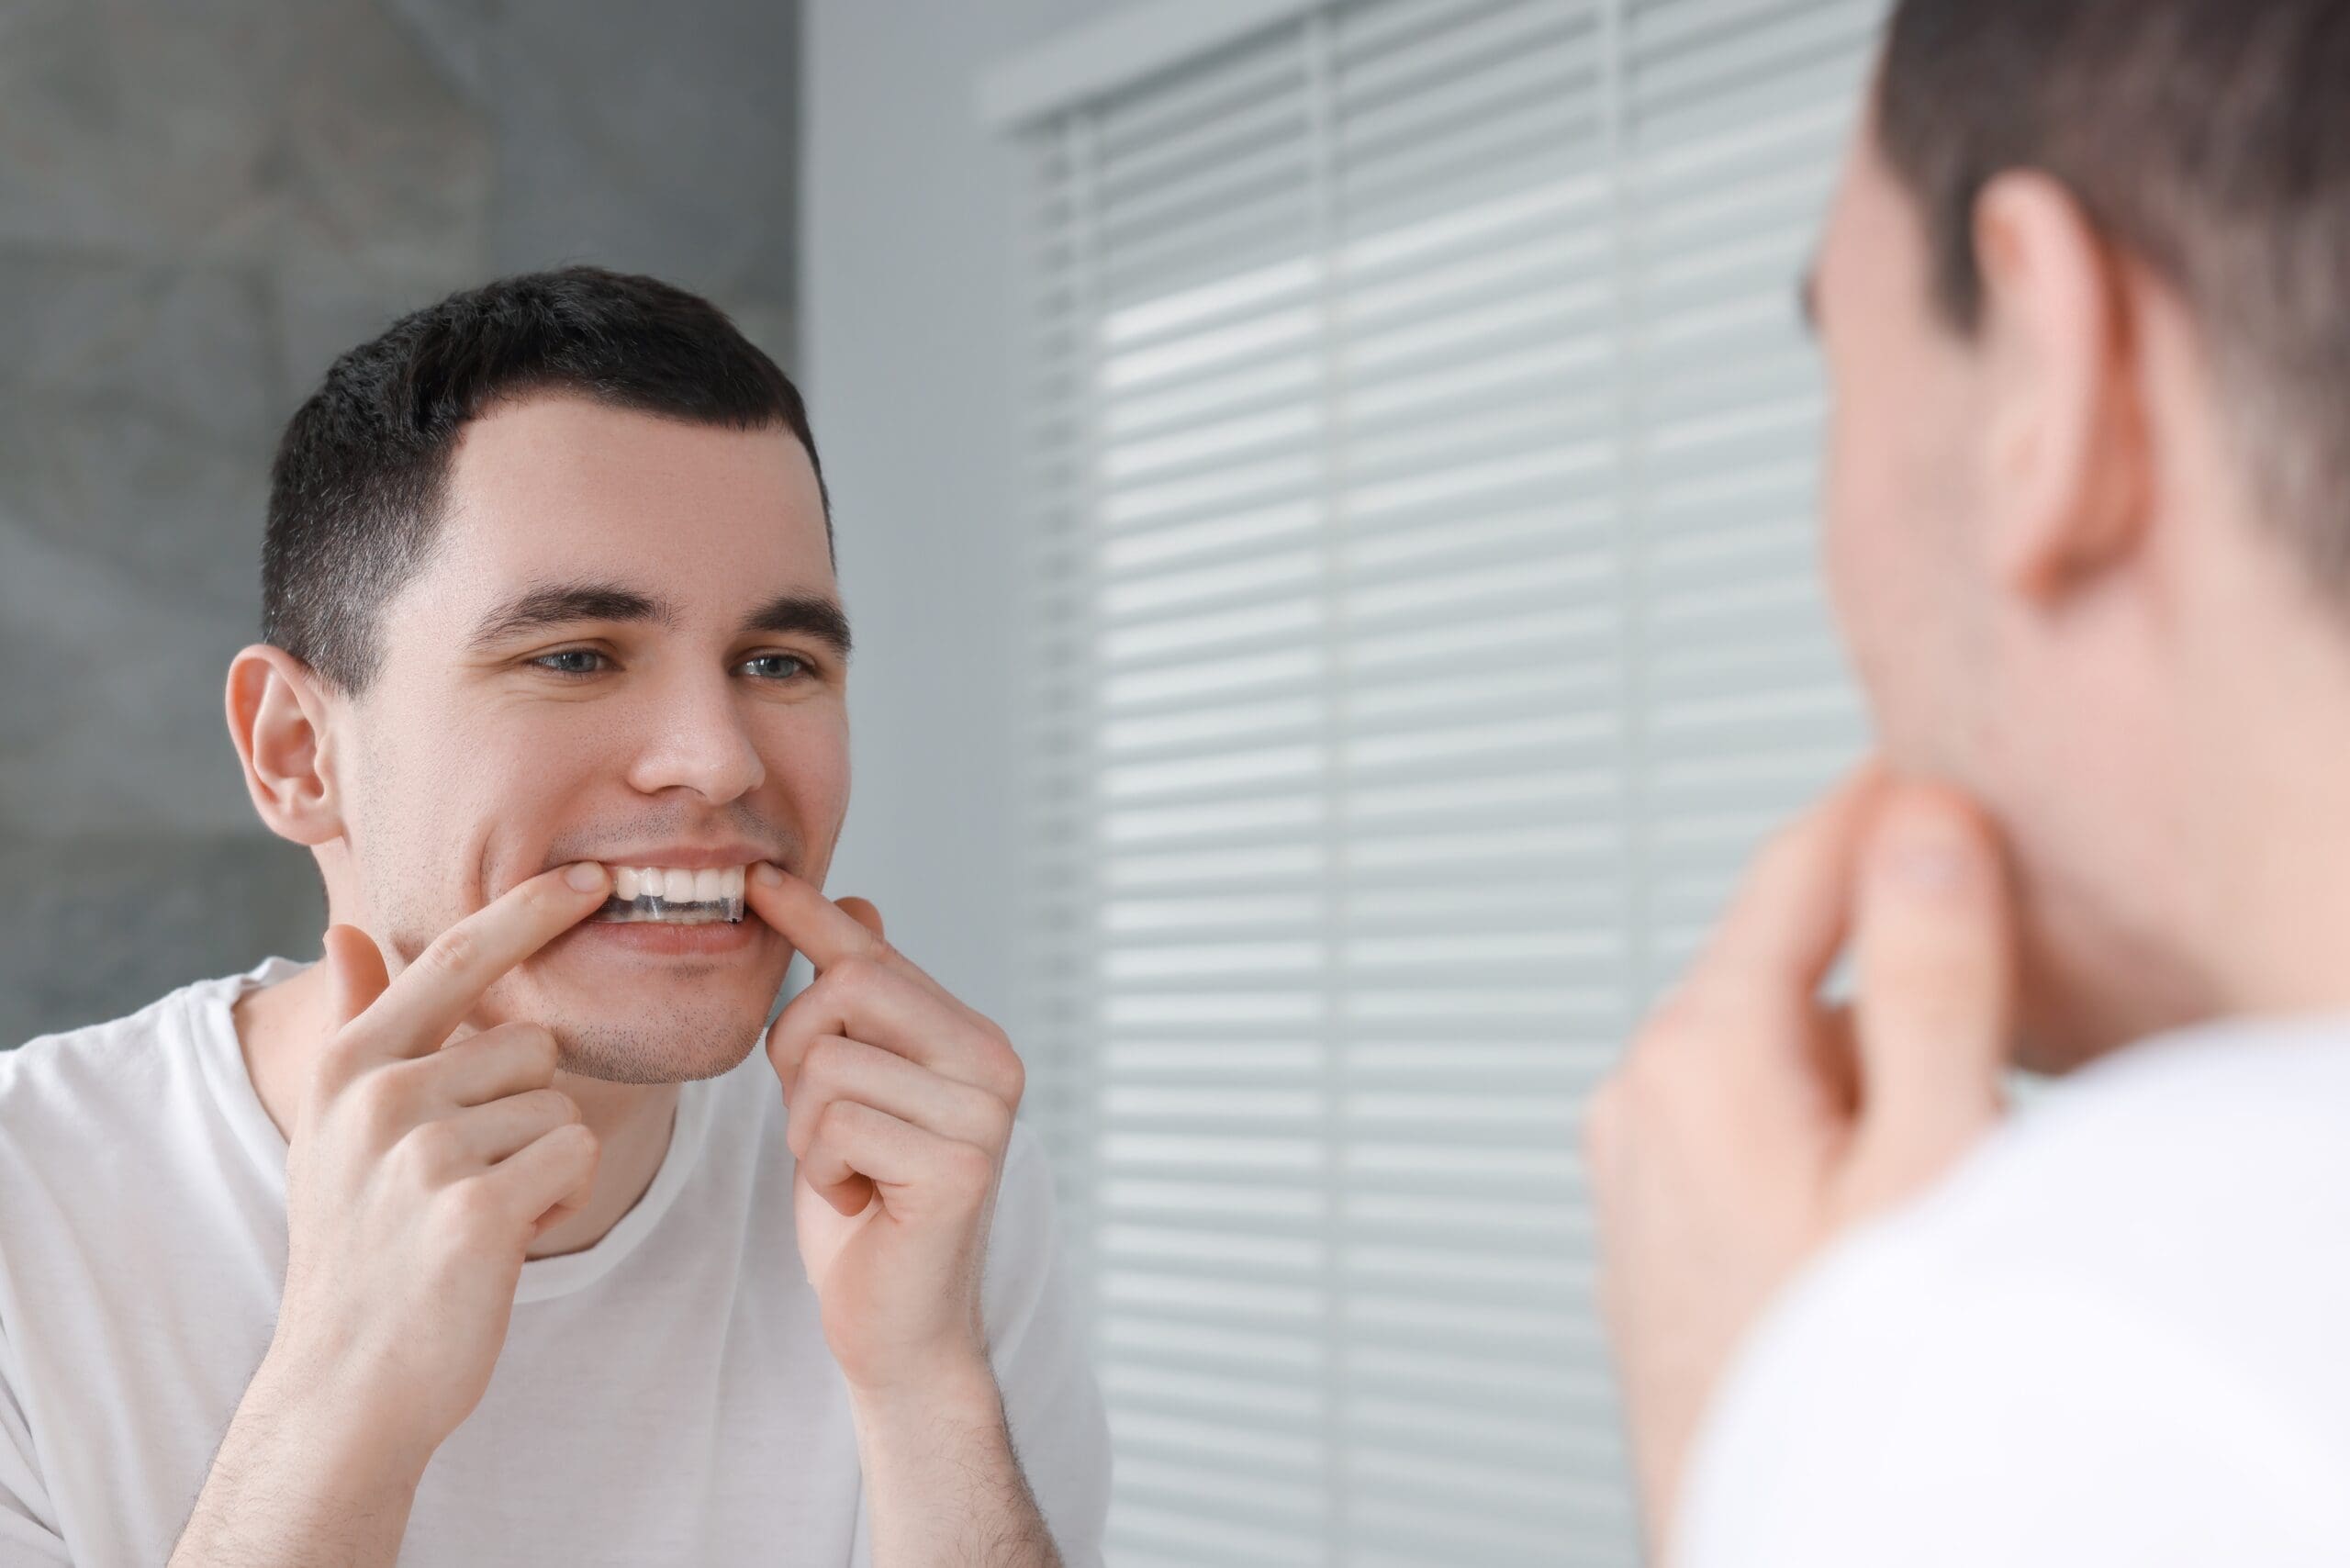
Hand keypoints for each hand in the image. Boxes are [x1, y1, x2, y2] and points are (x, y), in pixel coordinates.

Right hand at [266, 861, 611, 1467]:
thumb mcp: (332, 1129)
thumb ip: (353, 1023)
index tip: (594, 874)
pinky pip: (575, 1153)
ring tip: (477, 1216)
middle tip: (467, 1181)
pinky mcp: (475, 1207)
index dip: (531, 909)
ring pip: (562, 1105)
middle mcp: (382, 1094)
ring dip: (545, 1163)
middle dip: (528, 1111)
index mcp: (351, 1064)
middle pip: (534, 1045)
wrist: (347, 1380)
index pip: (455, 957)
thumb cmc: (360, 1246)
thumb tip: (344, 928)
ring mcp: (425, 1150)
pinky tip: (502, 1242)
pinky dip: (561, 1198)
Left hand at [748, 866, 1026, 1399]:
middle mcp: (994, 1064)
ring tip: (849, 1173)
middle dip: (796, 1052)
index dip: (812, 916)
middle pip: (848, 990)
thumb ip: (854, 1015)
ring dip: (807, 1130)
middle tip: (817, 1123)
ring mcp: (984, 1114)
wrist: (898, 1328)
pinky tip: (862, 1203)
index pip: (874, 958)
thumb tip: (861, 905)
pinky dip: (822, 1172)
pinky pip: (836, 1127)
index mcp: (972, 1039)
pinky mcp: (959, 1167)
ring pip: (831, 1065)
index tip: (758, 877)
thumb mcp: (848, 1095)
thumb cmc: (867, 1208)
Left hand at [1586, 770, 2013, 1553]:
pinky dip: (1819, 1121)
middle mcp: (1640, 1100)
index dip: (1877, 807)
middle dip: (1879, 940)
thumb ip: (1929, 980)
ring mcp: (1636, 1174)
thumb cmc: (1853, 1388)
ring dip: (1856, 1049)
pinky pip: (1747, 1129)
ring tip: (1953, 1112)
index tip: (1932, 772)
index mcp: (1696, 1055)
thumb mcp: (1932, 1161)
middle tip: (1987, 941)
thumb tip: (1919, 831)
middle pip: (1779, 961)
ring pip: (1768, 1053)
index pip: (1791, 870)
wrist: (1789, 1545)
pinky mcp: (1655, 1235)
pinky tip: (1885, 1196)